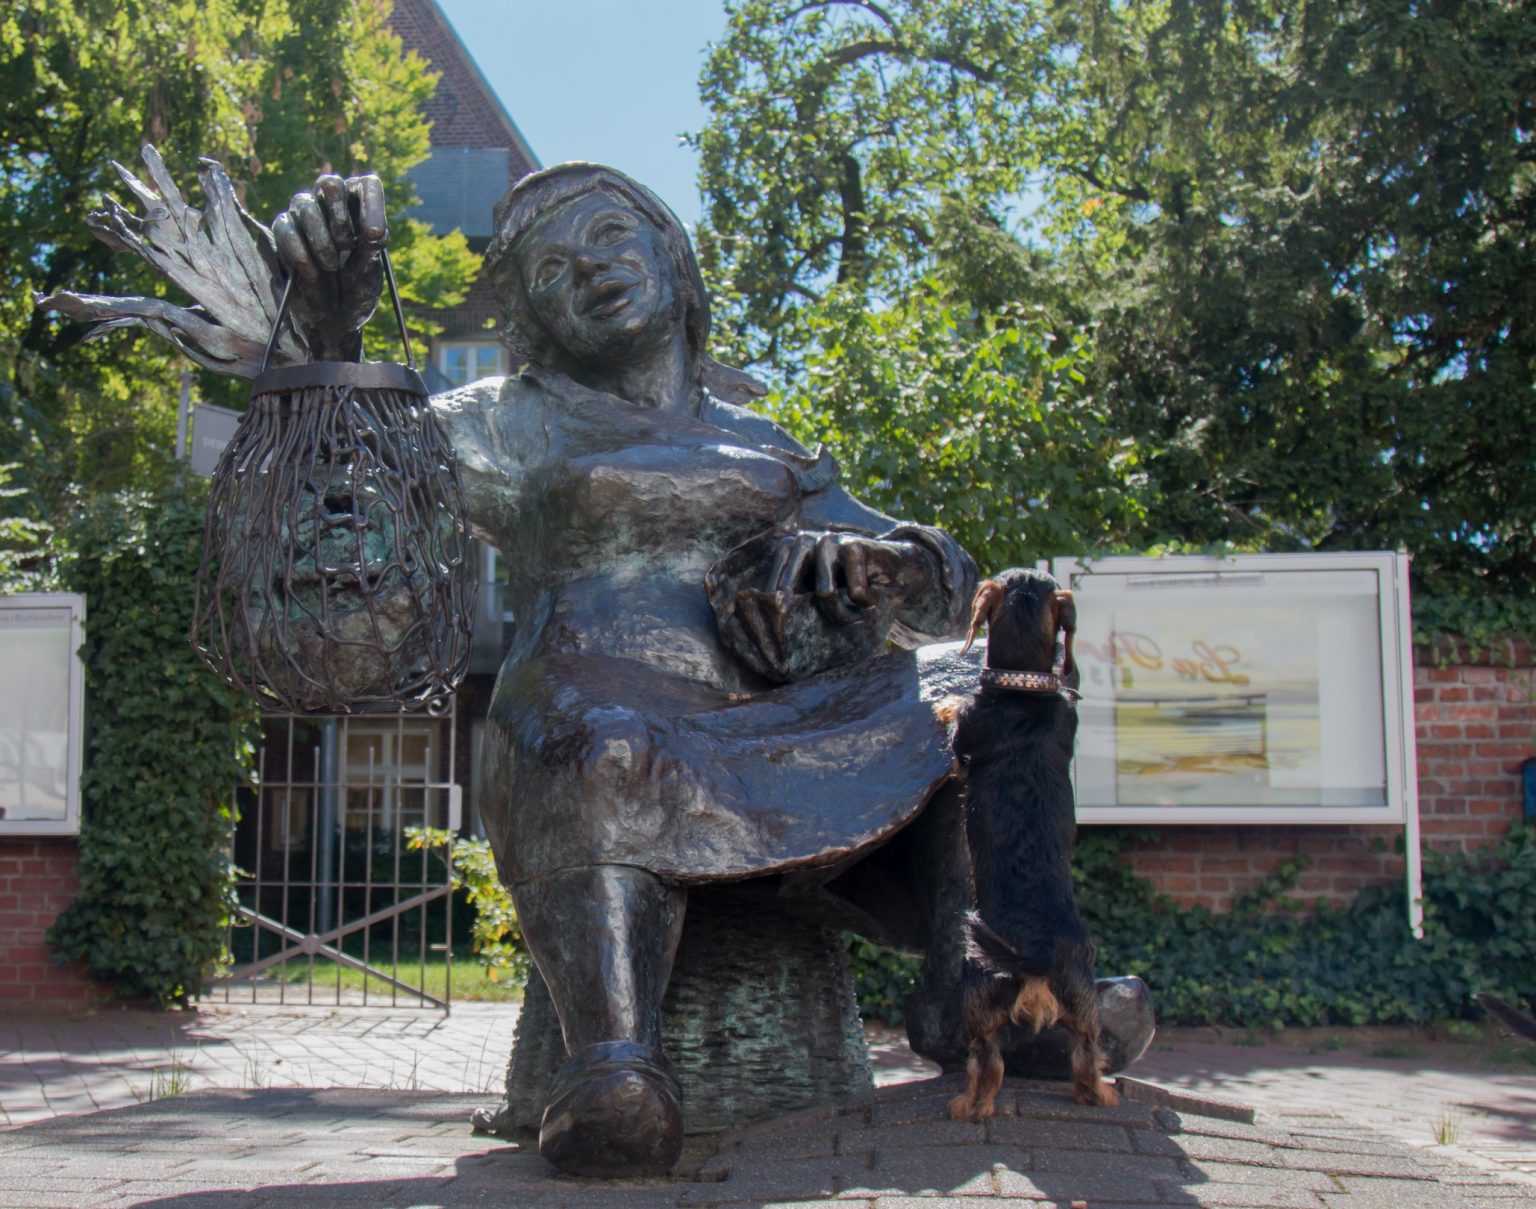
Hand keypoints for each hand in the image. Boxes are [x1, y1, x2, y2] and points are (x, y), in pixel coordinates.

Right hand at [271, 174, 386, 361]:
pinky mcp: (283, 233)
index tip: (374, 235)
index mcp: (360, 209)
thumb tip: (372, 233)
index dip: (372, 205)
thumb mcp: (371, 272)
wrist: (334, 319)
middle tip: (348, 246)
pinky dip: (300, 252)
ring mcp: (303, 216)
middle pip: (329, 183)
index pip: (366, 185)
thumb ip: (371, 249)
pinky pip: (285, 228)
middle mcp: (330, 206)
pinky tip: (313, 273)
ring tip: (332, 267)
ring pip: (304, 203)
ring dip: (321, 239)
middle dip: (339, 217)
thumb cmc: (357, 290)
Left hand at [767, 531, 929, 624]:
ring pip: (825, 595)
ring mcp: (829, 541)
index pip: (772, 589)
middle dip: (808, 618)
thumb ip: (796, 603)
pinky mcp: (855, 546)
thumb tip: (770, 634)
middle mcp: (804, 541)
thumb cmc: (849, 586)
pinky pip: (855, 593)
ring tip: (854, 613)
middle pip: (791, 593)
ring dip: (843, 613)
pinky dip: (866, 604)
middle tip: (823, 632)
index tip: (788, 641)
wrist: (896, 567)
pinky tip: (872, 599)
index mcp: (788, 550)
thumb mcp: (817, 592)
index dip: (779, 619)